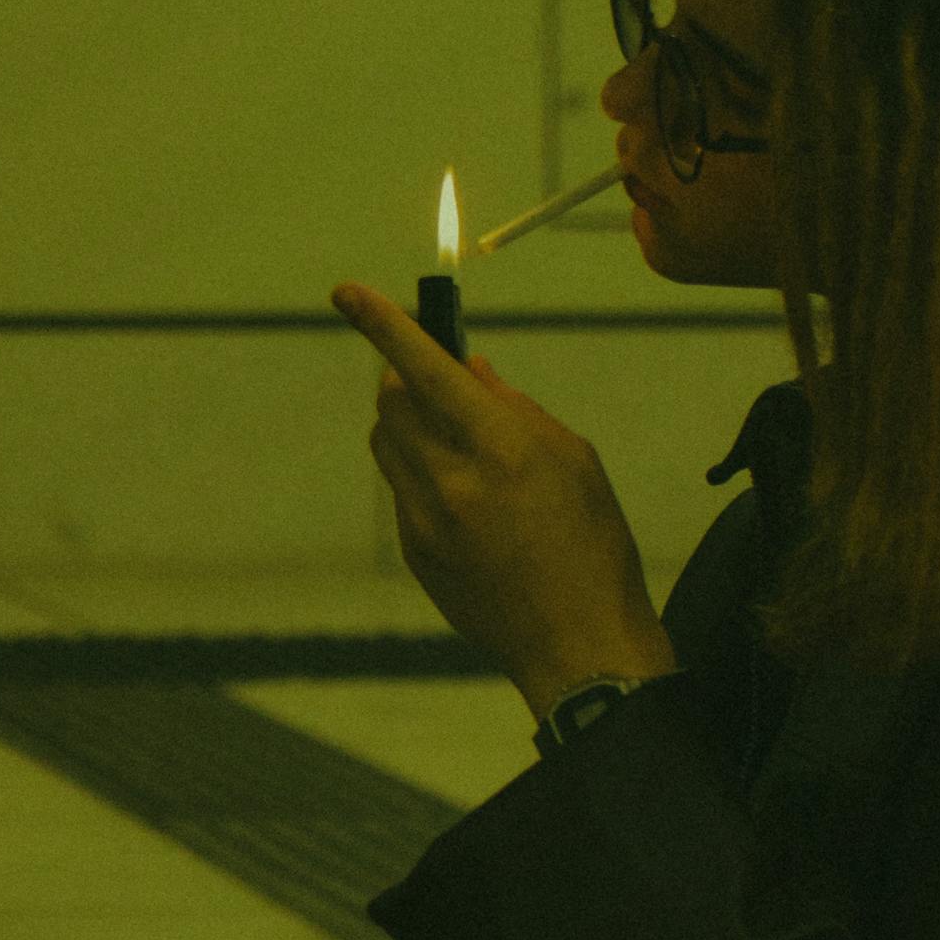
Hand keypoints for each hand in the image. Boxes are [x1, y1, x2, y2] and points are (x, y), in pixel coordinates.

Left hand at [329, 283, 677, 711]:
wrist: (580, 647)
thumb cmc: (593, 546)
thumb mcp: (574, 459)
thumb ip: (514, 407)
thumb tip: (467, 367)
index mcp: (499, 447)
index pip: (422, 367)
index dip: (380, 323)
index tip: (346, 291)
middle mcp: (451, 481)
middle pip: (389, 400)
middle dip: (403, 375)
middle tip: (436, 375)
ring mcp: (424, 522)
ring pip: (386, 444)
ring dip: (408, 423)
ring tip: (461, 442)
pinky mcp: (415, 554)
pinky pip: (401, 491)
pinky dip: (422, 474)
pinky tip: (471, 504)